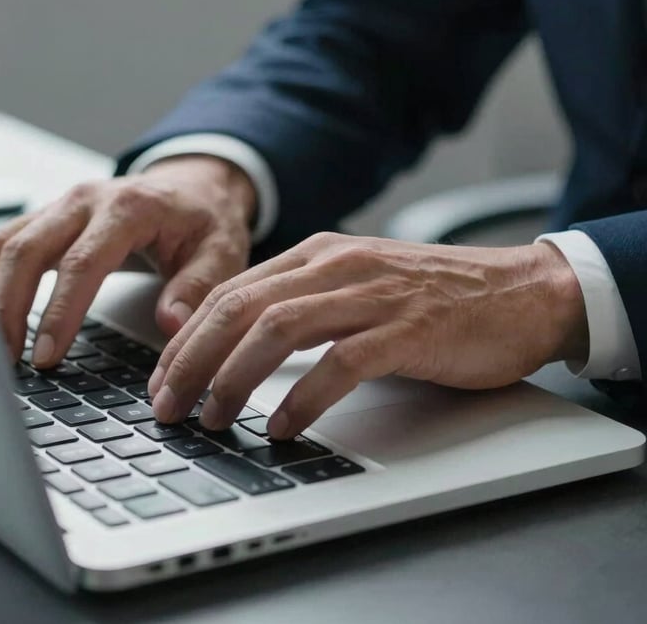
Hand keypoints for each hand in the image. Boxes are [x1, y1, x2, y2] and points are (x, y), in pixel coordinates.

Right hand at [0, 155, 255, 366]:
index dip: (60, 312)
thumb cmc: (205, 221)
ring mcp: (62, 206)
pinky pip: (3, 242)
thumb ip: (196, 287)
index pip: (82, 262)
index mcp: (129, 207)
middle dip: (9, 308)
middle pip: (26, 249)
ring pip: (4, 243)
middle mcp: (87, 200)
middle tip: (8, 361)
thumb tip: (170, 323)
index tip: (47, 356)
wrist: (194, 187)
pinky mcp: (48, 217)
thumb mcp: (221, 253)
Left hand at [148, 232, 587, 438]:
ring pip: (278, 330)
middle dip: (192, 360)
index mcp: (319, 254)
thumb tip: (242, 343)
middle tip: (167, 404)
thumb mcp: (357, 282)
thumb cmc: (434, 295)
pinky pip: (339, 363)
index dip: (187, 337)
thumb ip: (305, 300)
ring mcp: (372, 296)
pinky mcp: (407, 331)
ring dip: (234, 378)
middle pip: (241, 309)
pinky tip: (283, 426)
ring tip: (212, 418)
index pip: (231, 292)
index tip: (163, 377)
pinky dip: (304, 398)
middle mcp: (337, 267)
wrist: (518, 291)